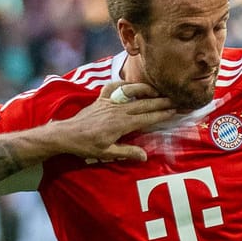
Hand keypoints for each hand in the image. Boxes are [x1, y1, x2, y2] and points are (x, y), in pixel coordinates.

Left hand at [52, 82, 178, 162]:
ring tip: (158, 91)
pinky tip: (130, 85)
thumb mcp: (107, 153)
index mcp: (122, 124)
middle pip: (144, 104)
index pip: (147, 118)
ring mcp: (109, 102)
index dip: (162, 114)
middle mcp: (118, 110)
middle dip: (161, 101)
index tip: (175, 110)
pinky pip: (113, 87)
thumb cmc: (86, 146)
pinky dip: (123, 84)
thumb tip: (145, 156)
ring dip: (147, 91)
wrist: (66, 134)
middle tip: (175, 99)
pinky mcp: (101, 99)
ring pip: (132, 94)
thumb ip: (127, 152)